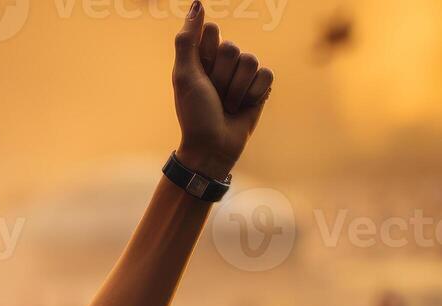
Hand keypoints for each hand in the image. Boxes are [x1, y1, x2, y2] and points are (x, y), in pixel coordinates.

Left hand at [171, 1, 272, 180]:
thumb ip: (188, 39)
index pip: (212, 31)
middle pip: (232, 47)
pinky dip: (253, 93)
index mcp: (201, 56)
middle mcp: (223, 62)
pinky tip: (243, 106)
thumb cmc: (194, 113)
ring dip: (236, 88)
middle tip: (213, 95)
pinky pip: (266, 74)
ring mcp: (242, 74)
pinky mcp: (260, 86)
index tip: (198, 73)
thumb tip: (197, 2)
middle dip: (221, 75)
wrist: (212, 146)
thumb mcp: (185, 75)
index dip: (206, 53)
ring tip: (227, 104)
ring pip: (250, 60)